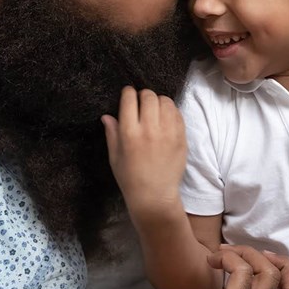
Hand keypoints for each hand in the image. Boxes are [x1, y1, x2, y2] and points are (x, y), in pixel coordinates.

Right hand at [101, 87, 186, 220]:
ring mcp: (168, 133)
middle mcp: (149, 130)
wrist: (155, 196)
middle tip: (141, 102)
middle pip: (149, 96)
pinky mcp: (181, 137)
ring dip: (158, 101)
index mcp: (129, 134)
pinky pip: (177, 113)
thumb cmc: (130, 178)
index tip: (128, 94)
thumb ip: (112, 133)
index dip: (128, 93)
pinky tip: (165, 118)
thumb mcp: (114, 156)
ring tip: (155, 109)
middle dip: (143, 95)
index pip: (129, 100)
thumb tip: (106, 115)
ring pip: (165, 101)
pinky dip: (171, 111)